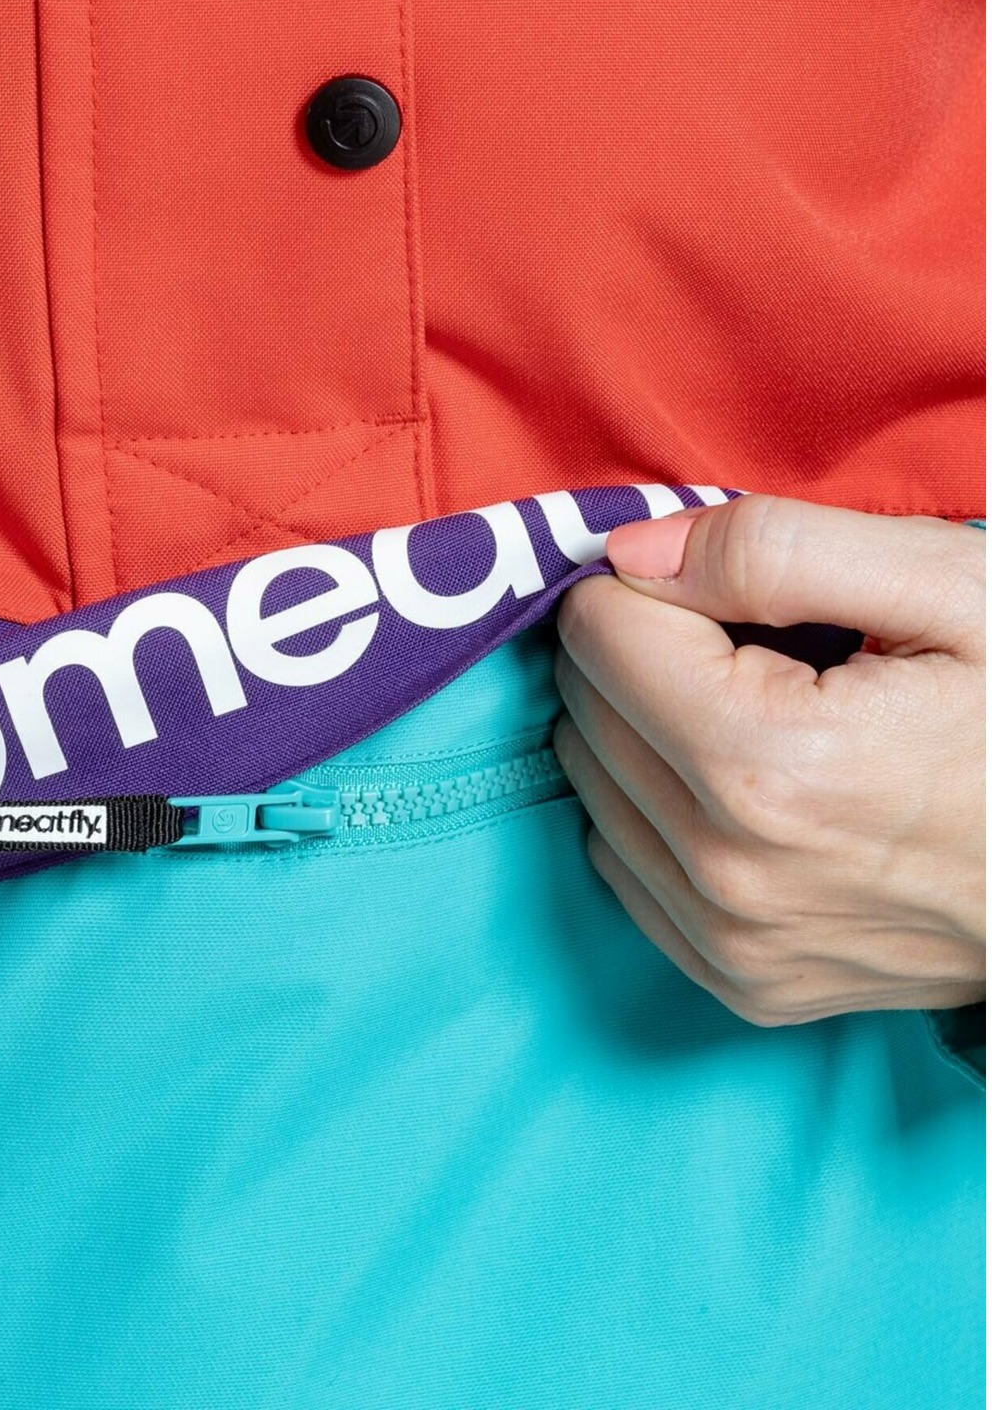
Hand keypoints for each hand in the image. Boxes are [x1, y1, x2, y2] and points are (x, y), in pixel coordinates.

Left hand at [554, 496, 984, 1024]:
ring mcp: (735, 942)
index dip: (660, 583)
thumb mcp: (950, 587)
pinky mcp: (746, 986)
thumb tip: (630, 550)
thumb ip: (773, 548)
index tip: (727, 587)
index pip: (599, 629)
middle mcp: (731, 868)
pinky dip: (657, 809)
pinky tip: (747, 783)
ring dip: (643, 728)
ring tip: (760, 709)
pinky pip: (624, 866)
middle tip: (751, 642)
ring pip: (591, 784)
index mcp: (768, 761)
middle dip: (645, 649)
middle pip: (584, 705)